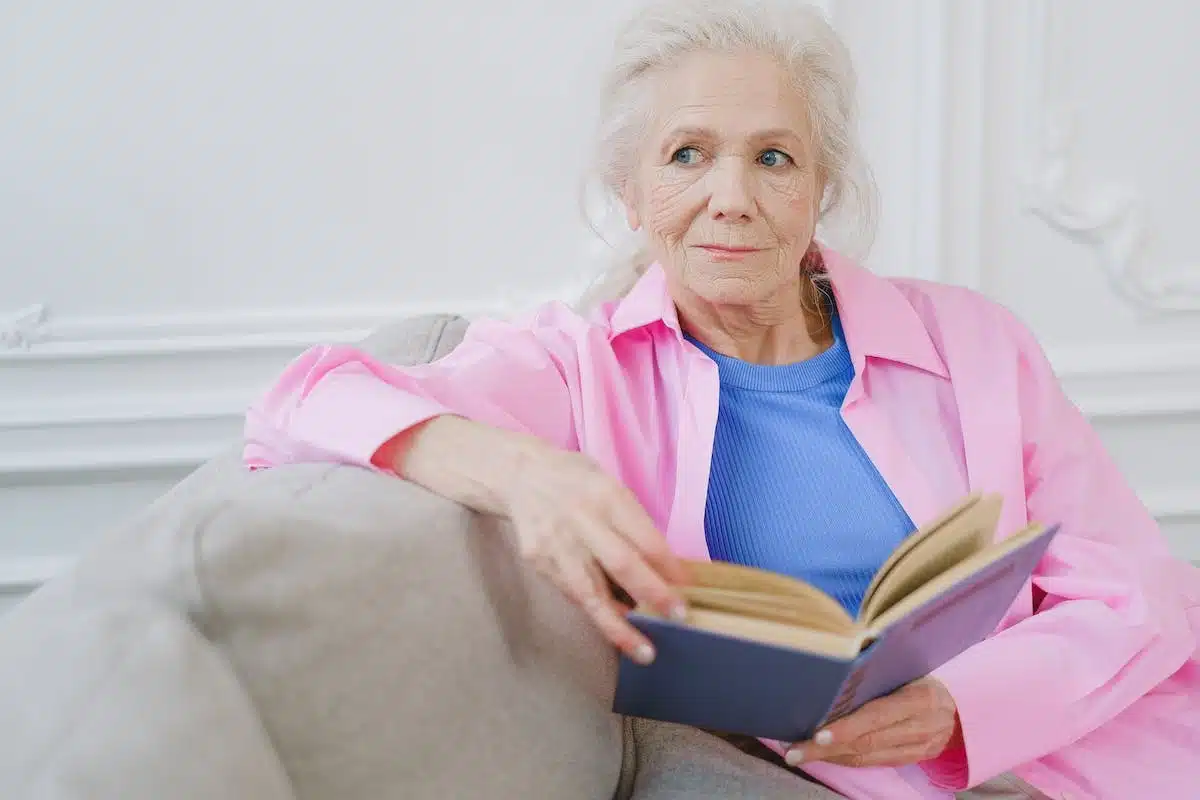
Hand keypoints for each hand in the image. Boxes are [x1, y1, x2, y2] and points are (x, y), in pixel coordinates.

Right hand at [502, 439, 689, 664]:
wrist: (520, 476)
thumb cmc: (575, 480)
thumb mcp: (609, 485)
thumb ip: (632, 521)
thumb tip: (664, 566)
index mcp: (606, 495)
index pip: (644, 538)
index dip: (669, 566)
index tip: (689, 586)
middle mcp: (581, 520)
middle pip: (622, 563)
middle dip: (654, 593)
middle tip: (679, 615)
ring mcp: (557, 544)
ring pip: (591, 593)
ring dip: (621, 626)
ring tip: (644, 651)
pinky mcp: (540, 562)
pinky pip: (574, 594)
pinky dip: (597, 613)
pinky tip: (617, 628)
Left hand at [785, 678, 961, 767]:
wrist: (961, 706)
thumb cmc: (923, 676)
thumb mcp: (908, 667)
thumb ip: (879, 671)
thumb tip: (836, 664)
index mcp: (920, 698)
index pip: (878, 716)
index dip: (846, 728)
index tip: (817, 733)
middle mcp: (921, 727)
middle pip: (867, 742)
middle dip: (825, 748)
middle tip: (793, 751)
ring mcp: (918, 748)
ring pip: (867, 757)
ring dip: (829, 757)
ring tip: (798, 754)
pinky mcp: (911, 759)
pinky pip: (873, 762)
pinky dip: (845, 759)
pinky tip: (823, 755)